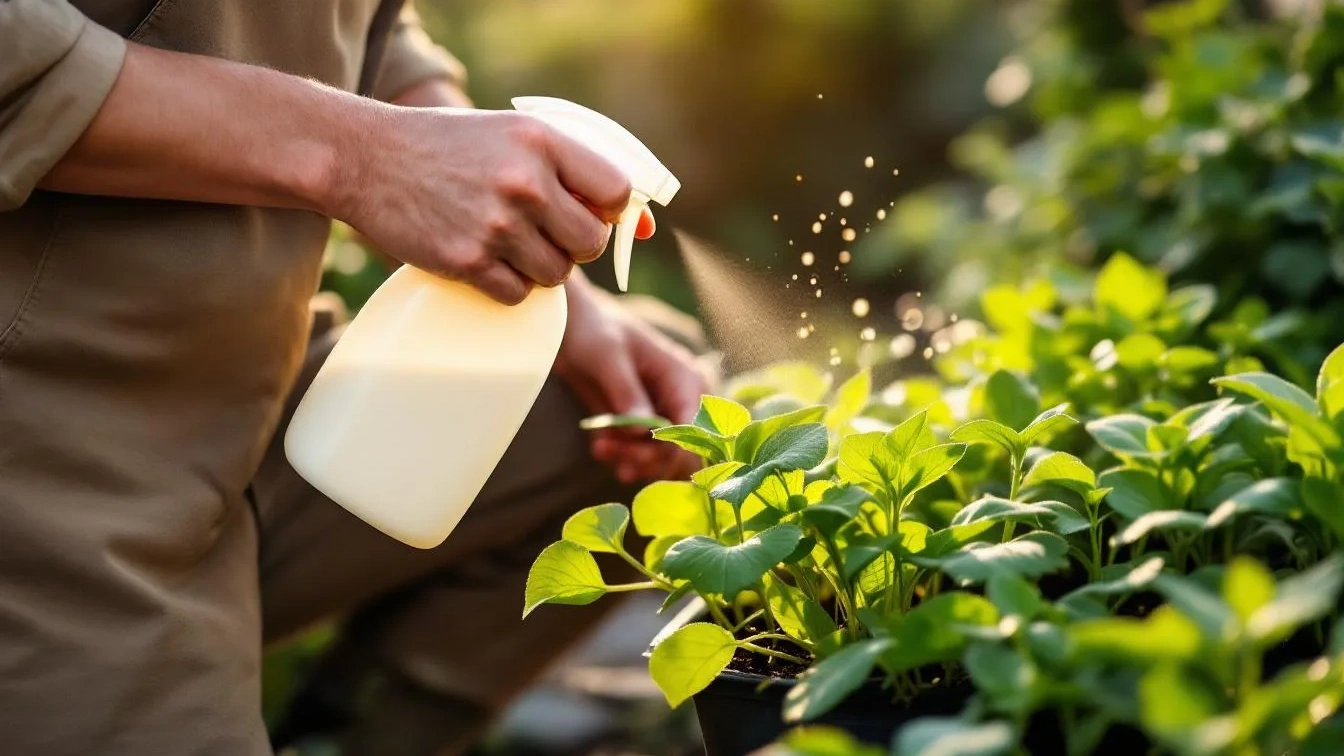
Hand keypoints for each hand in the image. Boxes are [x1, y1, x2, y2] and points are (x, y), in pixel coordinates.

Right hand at [333, 106, 646, 303]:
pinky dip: (506, 285)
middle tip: (540, 231)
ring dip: (537, 267)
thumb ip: (574, 172)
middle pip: (590, 243)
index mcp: (542, 141)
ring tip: (504, 240)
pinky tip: (481, 257)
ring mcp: (496, 224)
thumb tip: (645, 226)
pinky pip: (518, 295)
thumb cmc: (447, 147)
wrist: (365, 158)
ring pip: (556, 275)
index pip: (616, 193)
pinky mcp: (468, 260)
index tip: (583, 212)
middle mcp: (525, 181)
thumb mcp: (512, 137)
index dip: (605, 211)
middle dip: (572, 246)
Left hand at [556, 274, 708, 483]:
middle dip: (647, 457)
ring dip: (632, 460)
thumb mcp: (608, 355)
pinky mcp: (639, 429)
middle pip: (680, 448)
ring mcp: (660, 417)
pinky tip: (600, 448)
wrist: (571, 328)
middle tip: (608, 449)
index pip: (695, 424)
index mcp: (684, 378)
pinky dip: (622, 457)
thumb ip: (626, 391)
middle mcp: (679, 401)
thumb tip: (641, 431)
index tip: (640, 454)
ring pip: (661, 458)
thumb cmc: (595, 330)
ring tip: (600, 448)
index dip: (675, 445)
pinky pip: (640, 456)